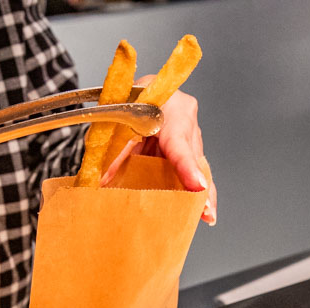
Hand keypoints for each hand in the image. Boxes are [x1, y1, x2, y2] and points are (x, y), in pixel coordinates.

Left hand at [101, 81, 216, 224]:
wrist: (133, 91)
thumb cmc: (128, 99)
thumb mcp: (117, 124)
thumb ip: (113, 154)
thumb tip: (102, 183)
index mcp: (170, 107)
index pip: (179, 142)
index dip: (187, 166)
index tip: (197, 185)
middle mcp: (186, 118)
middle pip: (193, 158)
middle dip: (199, 186)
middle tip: (204, 211)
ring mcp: (190, 132)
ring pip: (198, 165)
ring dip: (201, 192)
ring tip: (206, 215)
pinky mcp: (189, 145)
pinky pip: (194, 167)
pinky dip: (195, 187)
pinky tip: (204, 209)